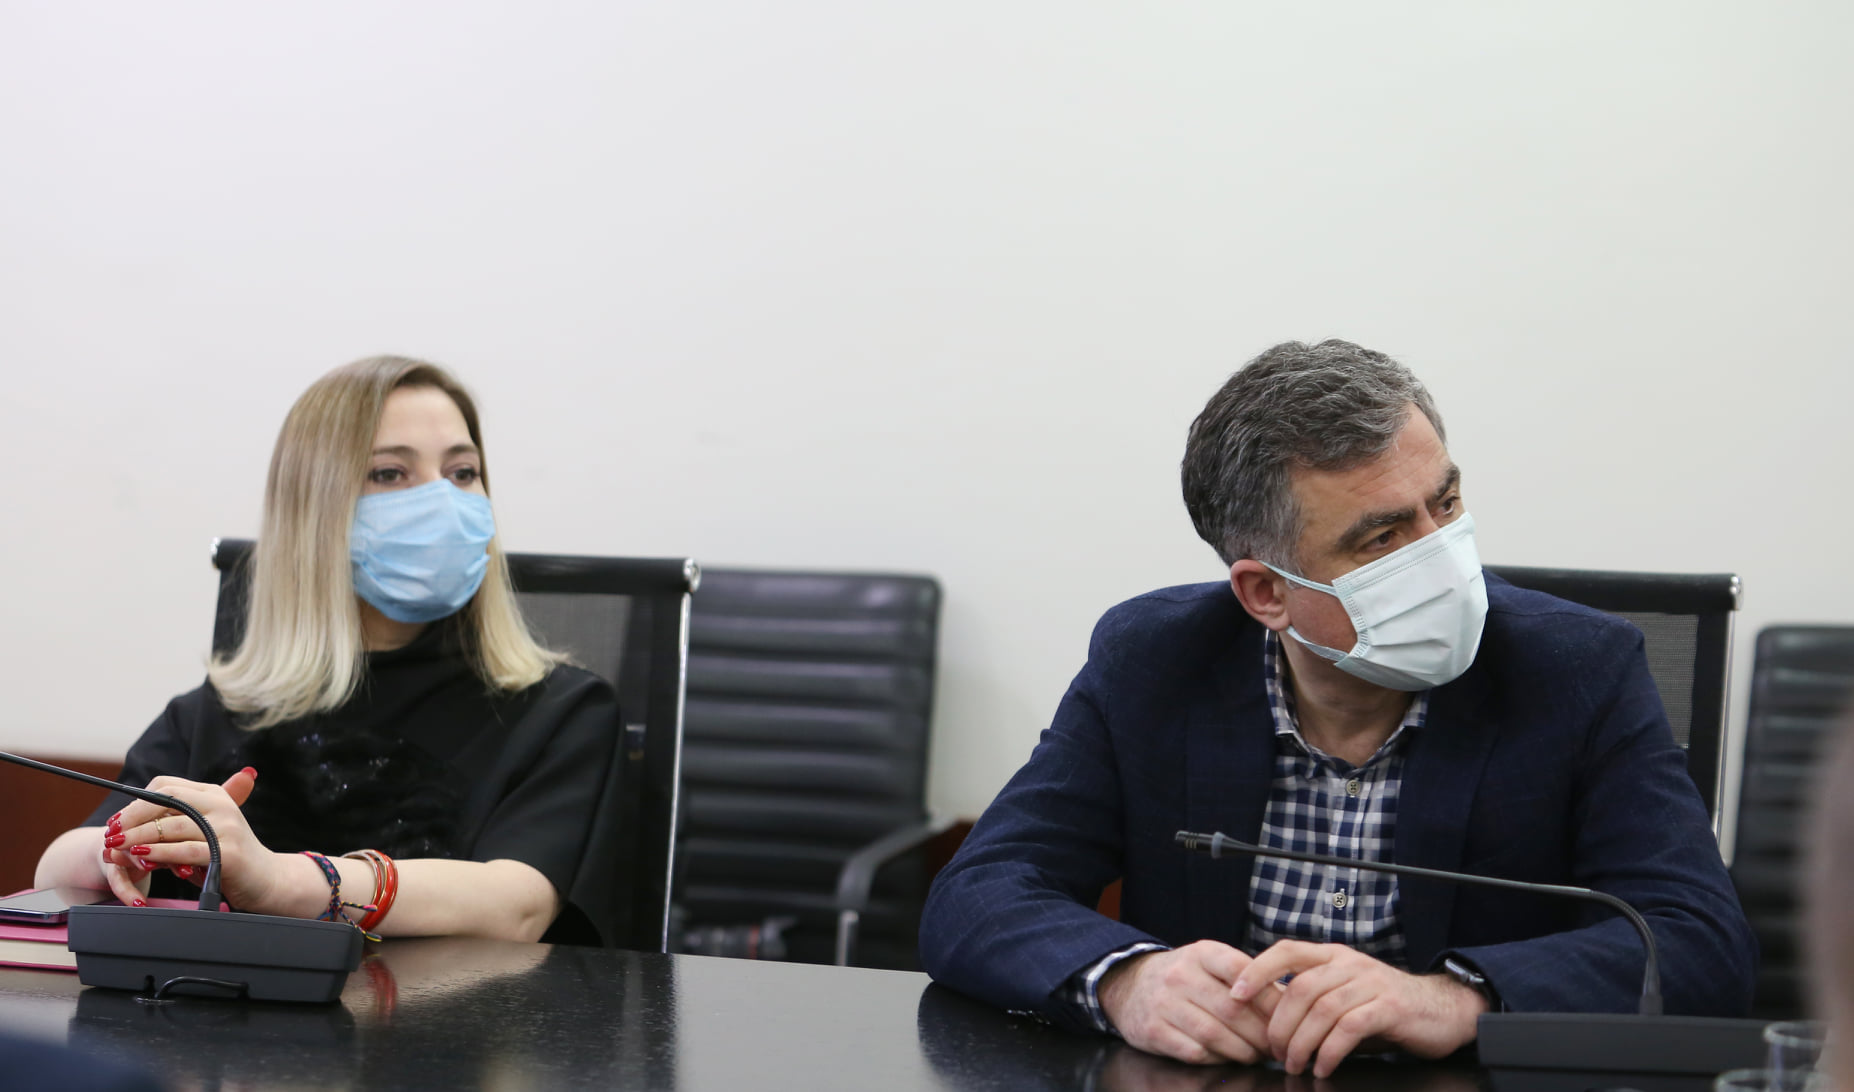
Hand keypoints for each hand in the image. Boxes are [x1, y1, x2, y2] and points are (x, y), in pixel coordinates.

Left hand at [104, 768, 267, 908]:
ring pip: (172, 827)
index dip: (137, 801)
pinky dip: (159, 853)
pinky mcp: (228, 853)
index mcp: (215, 795)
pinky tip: (141, 856)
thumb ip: (177, 821)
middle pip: (167, 801)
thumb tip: (133, 815)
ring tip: (117, 846)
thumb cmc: (228, 856)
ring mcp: (227, 828)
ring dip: (139, 836)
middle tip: (110, 833)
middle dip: (132, 817)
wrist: (266, 880)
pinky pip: (184, 851)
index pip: (167, 786)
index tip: (118, 820)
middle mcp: (222, 806)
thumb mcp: (205, 831)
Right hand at [1097, 940, 1274, 1064]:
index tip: (1287, 1015)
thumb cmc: (1184, 977)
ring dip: (1243, 1050)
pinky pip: (1194, 1052)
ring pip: (1214, 1034)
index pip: (1241, 969)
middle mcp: (1180, 975)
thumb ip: (1246, 978)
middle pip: (1232, 1009)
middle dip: (1262, 1033)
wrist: (1128, 985)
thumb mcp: (1209, 963)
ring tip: (1258, 1055)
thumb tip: (1290, 1003)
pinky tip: (1228, 1058)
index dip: (1268, 996)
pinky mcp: (1153, 1030)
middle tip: (1278, 1046)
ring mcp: (1164, 1003)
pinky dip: (1218, 1059)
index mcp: (1201, 953)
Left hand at [1229, 941, 1486, 1077]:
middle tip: (1273, 1052)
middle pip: (1299, 989)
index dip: (1257, 970)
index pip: (1286, 950)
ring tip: (1295, 1065)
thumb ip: (1313, 999)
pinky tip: (1323, 1067)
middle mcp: (1349, 964)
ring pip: (1321, 1010)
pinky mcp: (1390, 1007)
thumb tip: (1267, 1021)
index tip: (1235, 995)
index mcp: (1333, 956)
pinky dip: (1330, 1051)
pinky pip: (1349, 1029)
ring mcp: (1370, 983)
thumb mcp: (1345, 994)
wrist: (1443, 1009)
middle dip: (1279, 1024)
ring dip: (1301, 1043)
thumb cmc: (1385, 1007)